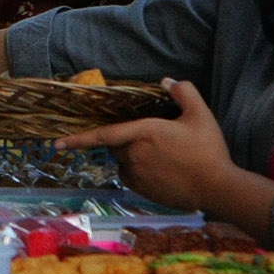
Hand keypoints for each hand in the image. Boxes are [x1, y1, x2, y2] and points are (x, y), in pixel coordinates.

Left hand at [57, 79, 267, 215]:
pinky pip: (132, 177)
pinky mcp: (143, 191)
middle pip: (117, 145)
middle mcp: (134, 155)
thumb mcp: (200, 114)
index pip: (103, 134)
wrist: (217, 188)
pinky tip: (163, 171)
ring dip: (134, 157)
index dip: (78, 138)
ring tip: (165, 157)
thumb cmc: (208, 150)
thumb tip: (167, 82)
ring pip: (124, 162)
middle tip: (158, 139)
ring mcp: (137, 176)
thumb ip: (183, 91)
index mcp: (143, 133)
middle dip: (128, 140)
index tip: (56, 143)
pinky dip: (140, 172)